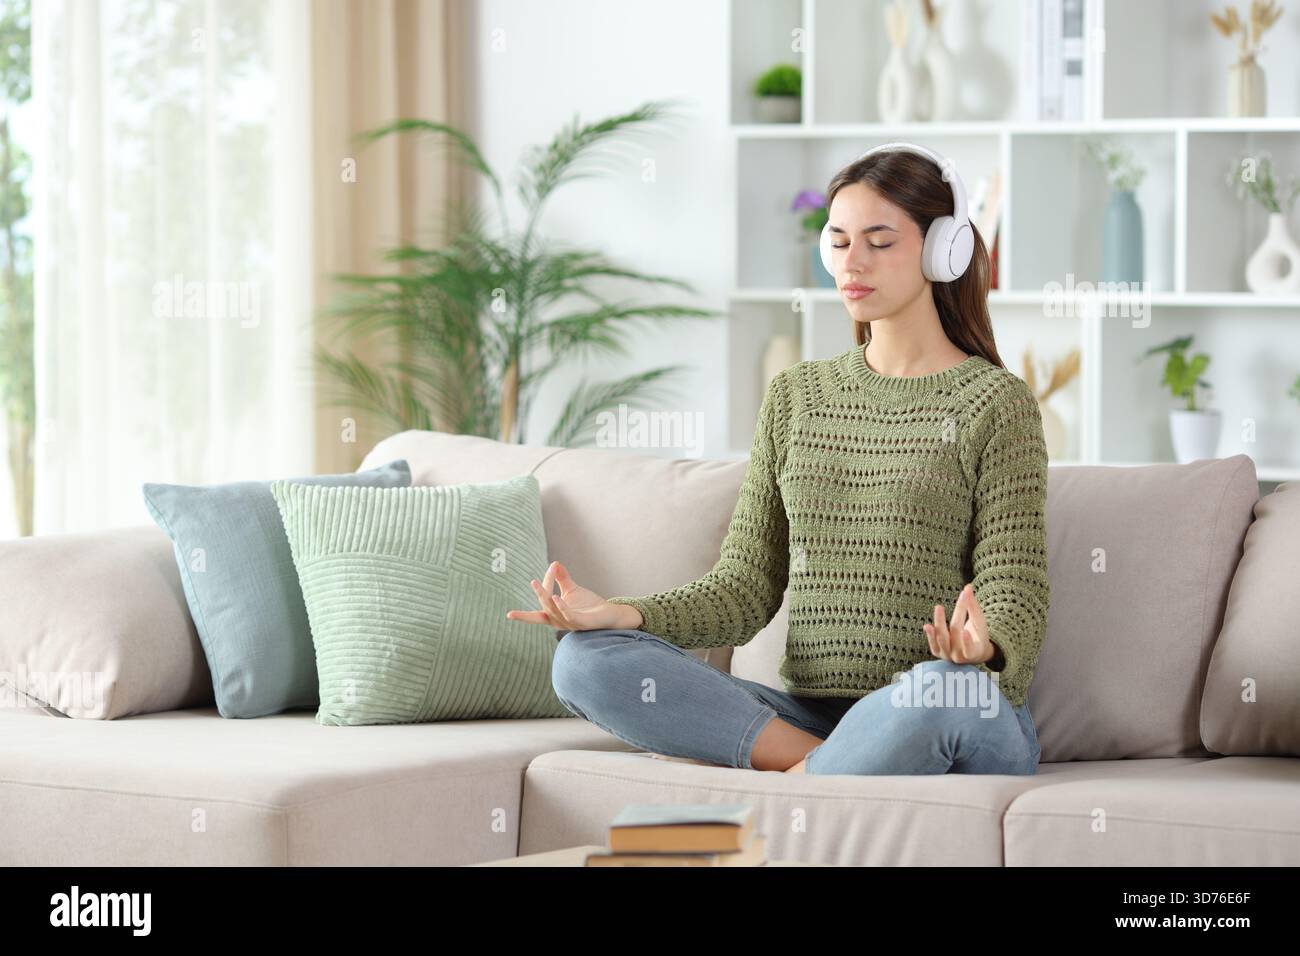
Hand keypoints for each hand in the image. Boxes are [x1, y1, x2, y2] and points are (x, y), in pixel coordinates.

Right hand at [505, 560, 638, 633]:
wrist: (608, 614)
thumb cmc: (588, 604)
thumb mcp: (572, 589)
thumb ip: (562, 578)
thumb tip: (554, 563)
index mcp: (554, 614)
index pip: (544, 598)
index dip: (546, 583)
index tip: (552, 566)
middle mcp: (559, 620)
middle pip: (545, 607)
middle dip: (539, 594)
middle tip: (532, 581)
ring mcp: (569, 623)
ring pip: (553, 611)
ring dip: (546, 597)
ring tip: (538, 584)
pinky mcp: (581, 623)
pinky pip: (568, 616)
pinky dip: (561, 607)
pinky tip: (556, 597)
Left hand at [924, 582, 996, 665]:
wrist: (972, 652)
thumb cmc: (978, 635)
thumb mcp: (979, 623)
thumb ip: (973, 606)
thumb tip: (967, 587)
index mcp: (974, 652)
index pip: (970, 647)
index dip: (967, 642)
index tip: (966, 631)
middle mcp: (960, 656)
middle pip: (956, 634)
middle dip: (957, 614)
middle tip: (958, 599)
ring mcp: (948, 655)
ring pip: (942, 640)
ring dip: (939, 624)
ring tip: (939, 608)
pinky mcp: (938, 653)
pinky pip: (933, 644)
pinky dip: (930, 635)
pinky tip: (927, 626)